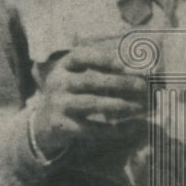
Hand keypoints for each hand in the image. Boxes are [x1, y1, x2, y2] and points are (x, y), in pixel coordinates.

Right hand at [31, 42, 148, 159]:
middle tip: (142, 85)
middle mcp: (58, 83)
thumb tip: (136, 66)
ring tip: (139, 106)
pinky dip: (112, 129)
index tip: (126, 63)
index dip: (103, 58)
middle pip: (91, 80)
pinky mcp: (62, 126)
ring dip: (118, 104)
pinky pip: (91, 128)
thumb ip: (99, 69)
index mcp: (63, 66)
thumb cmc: (70, 93)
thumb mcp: (75, 76)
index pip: (82, 56)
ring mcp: (59, 105)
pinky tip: (130, 127)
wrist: (43, 123)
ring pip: (91, 103)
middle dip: (119, 82)